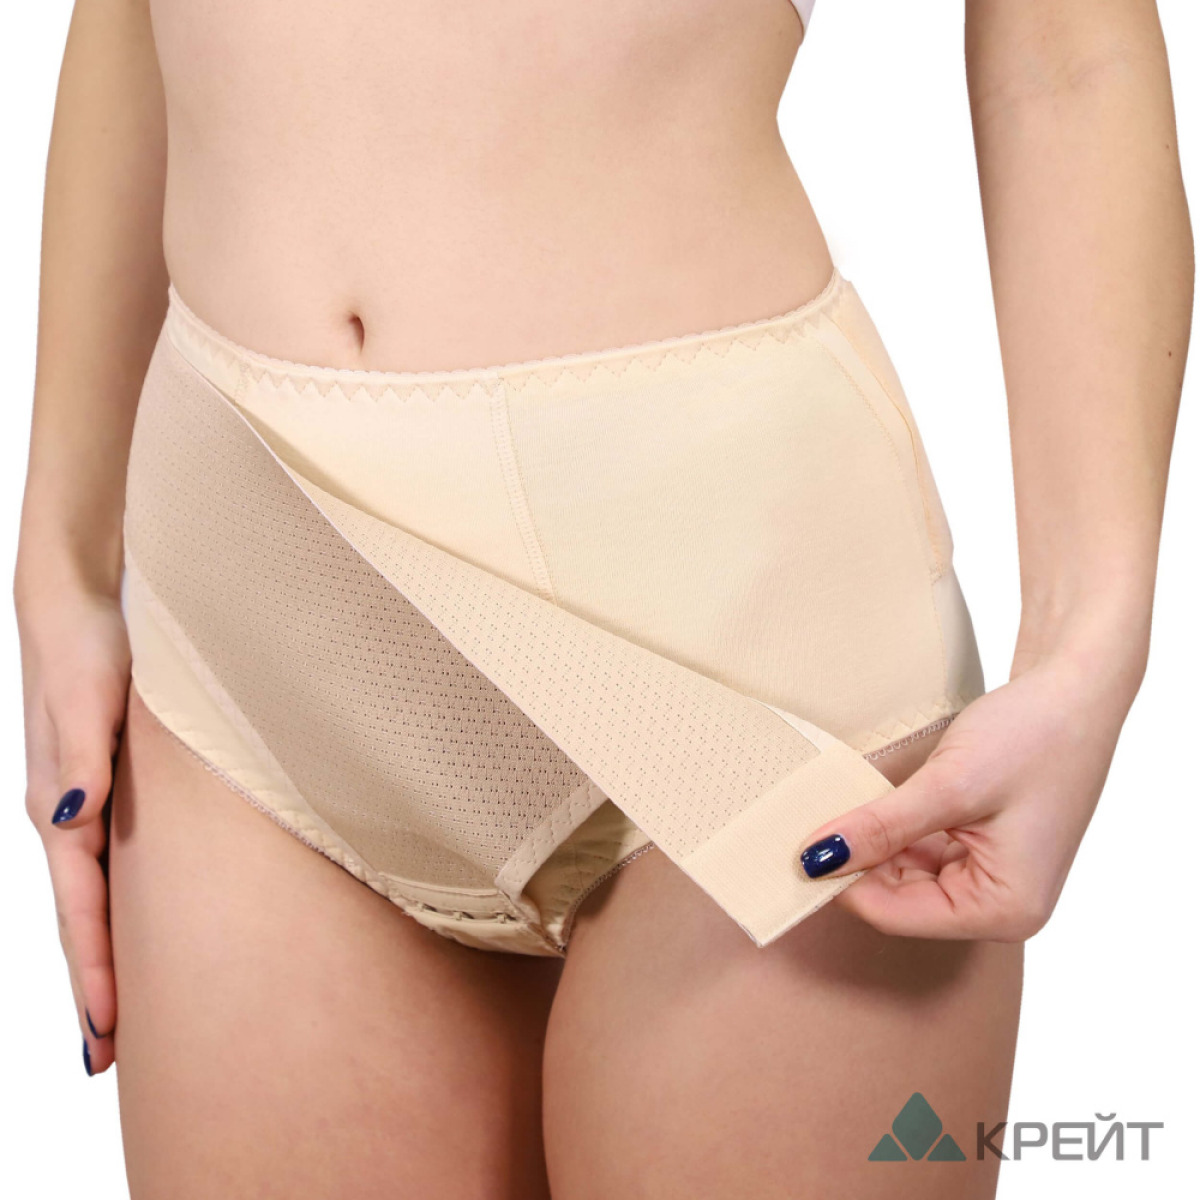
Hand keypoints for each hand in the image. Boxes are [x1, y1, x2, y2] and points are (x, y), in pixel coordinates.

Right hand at [17, 579, 130, 1074]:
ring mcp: (81, 800)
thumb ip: (80, 757)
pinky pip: (108, 863)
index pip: (80, 911)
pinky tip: (133, 919)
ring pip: (93, 896)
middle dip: (93, 987)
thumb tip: (73, 817)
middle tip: (107, 1058)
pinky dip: (114, 907)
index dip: (94, 974)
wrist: (75, 597)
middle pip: (80, 918)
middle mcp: (64, 813)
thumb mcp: (87, 696)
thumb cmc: (85, 644)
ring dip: (103, 953)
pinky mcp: (102, 782)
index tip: (107, 1037)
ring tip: (120, 1011)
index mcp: (58, 806)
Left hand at [797, 644, 1139, 939]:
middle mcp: (1004, 905)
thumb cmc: (1033, 736)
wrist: (1077, 687)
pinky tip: (876, 797)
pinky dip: (894, 826)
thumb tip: (816, 861)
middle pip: (899, 897)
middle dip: (858, 858)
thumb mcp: (947, 786)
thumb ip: (881, 828)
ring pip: (905, 873)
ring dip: (874, 839)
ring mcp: (996, 876)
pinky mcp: (985, 847)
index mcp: (1006, 908)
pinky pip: (923, 850)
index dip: (843, 883)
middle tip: (807, 817)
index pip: (896, 915)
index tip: (795, 846)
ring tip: (844, 799)